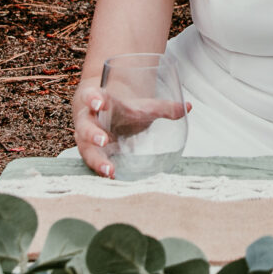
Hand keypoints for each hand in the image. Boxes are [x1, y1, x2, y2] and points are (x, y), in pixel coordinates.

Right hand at [73, 77, 188, 179]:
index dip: (92, 99)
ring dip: (96, 160)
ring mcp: (85, 138)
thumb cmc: (118, 107)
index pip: (90, 97)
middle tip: (103, 140)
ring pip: (85, 149)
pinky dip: (100, 169)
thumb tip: (187, 106)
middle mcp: (86, 120)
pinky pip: (92, 162)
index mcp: (95, 100)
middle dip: (92, 134)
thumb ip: (160, 107)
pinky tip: (112, 176)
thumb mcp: (138, 105)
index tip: (99, 103)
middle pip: (84, 127)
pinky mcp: (90, 153)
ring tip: (110, 170)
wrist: (99, 111)